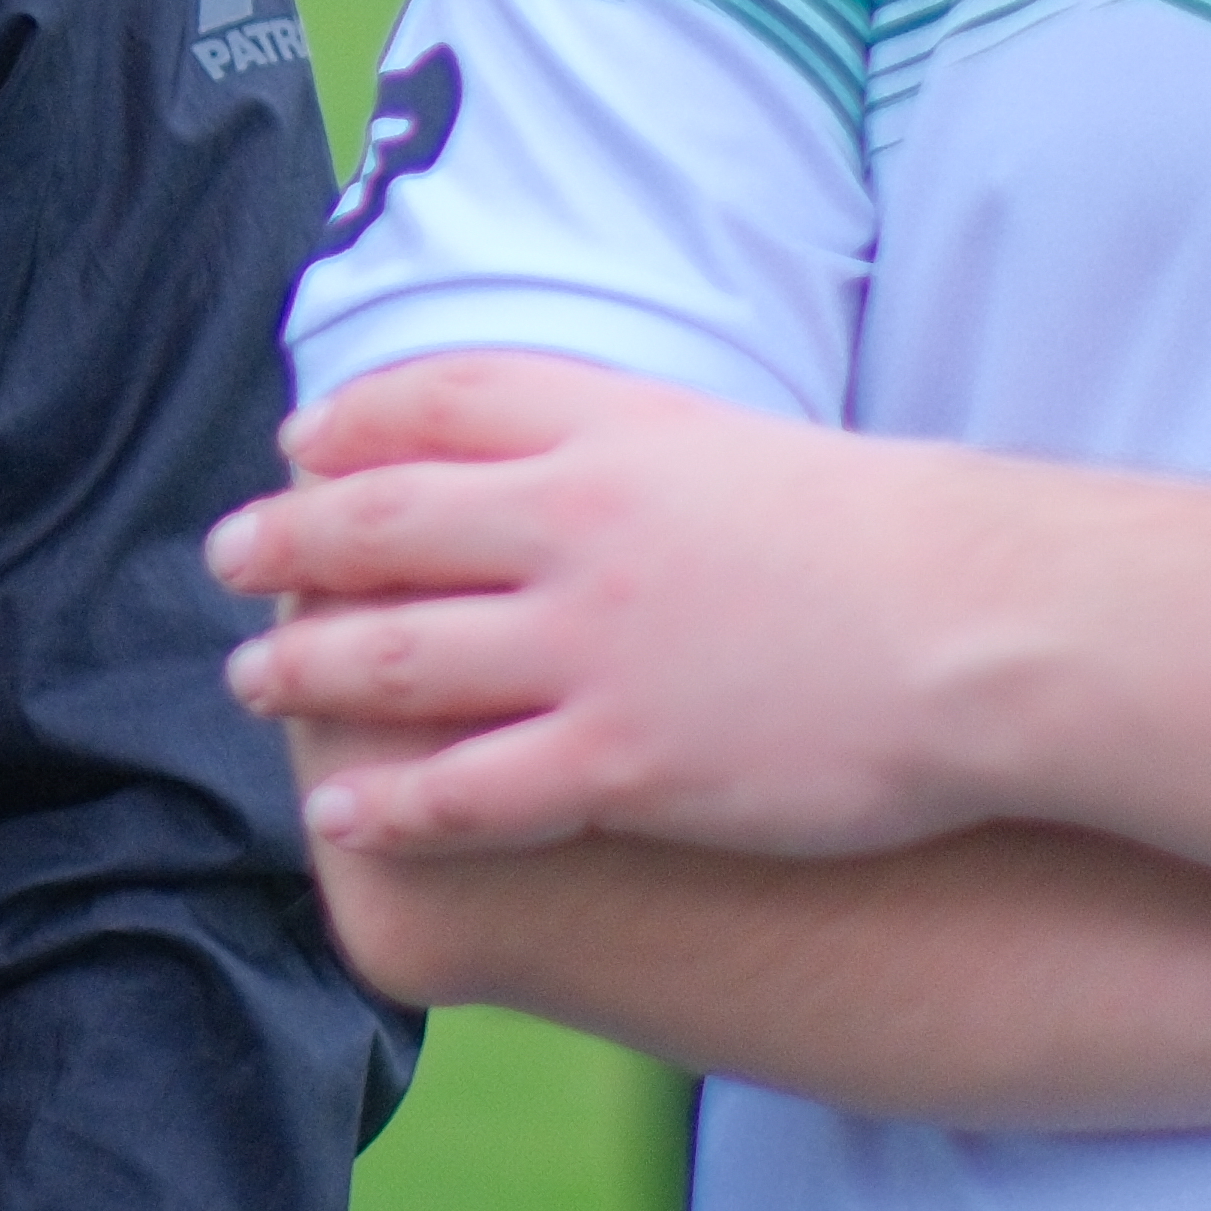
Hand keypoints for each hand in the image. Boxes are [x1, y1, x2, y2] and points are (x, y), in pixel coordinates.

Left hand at [210, 355, 1009, 864]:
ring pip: (399, 658)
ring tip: (249, 682)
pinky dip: (388, 797)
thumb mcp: (734, 446)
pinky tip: (338, 806)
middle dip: (288, 545)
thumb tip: (538, 456)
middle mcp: (579, 526)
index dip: (351, 426)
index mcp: (614, 431)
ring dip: (307, 669)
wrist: (987, 627)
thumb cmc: (885, 542)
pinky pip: (468, 788)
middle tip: (224, 562)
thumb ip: (622, 442)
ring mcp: (594, 647)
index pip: (437, 404)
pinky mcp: (625, 759)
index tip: (298, 446)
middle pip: (384, 526)